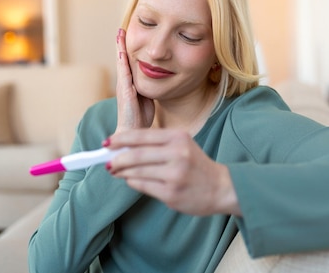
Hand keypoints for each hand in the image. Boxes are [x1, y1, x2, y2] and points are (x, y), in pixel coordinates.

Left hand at [105, 129, 240, 215]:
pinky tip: (131, 180)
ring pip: (136, 171)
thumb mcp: (181, 146)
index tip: (106, 143)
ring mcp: (174, 174)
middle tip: (107, 162)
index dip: (120, 139)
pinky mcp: (171, 193)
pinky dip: (133, 182)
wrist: (221, 188)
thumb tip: (123, 148)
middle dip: (117, 159)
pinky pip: (143, 186)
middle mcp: (177, 154)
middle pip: (135, 155)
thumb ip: (156, 145)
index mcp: (178, 137)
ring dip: (122, 172)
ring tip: (116, 171)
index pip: (141, 135)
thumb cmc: (196, 165)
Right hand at [116, 28, 154, 130]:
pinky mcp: (125, 91)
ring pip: (121, 63)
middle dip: (121, 44)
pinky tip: (123, 52)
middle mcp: (124, 83)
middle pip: (122, 59)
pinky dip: (123, 61)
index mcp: (130, 83)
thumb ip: (147, 87)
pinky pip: (124, 73)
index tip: (127, 35)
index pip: (128, 63)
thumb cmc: (140, 118)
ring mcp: (123, 86)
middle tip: (121, 29)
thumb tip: (155, 78)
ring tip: (120, 34)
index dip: (127, 50)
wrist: (134, 133)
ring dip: (120, 48)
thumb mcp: (147, 98)